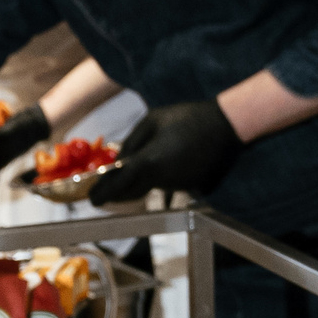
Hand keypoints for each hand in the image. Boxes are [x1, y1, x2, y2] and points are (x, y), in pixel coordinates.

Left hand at [89, 100, 243, 202]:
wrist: (225, 126)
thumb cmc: (186, 118)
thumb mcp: (151, 120)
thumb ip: (131, 143)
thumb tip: (118, 161)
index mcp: (147, 162)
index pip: (117, 186)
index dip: (101, 194)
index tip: (92, 199)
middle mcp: (160, 179)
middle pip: (130, 193)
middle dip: (116, 192)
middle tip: (106, 188)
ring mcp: (175, 185)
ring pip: (148, 188)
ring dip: (139, 182)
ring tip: (140, 165)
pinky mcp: (188, 187)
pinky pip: (165, 185)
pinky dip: (159, 177)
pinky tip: (167, 159)